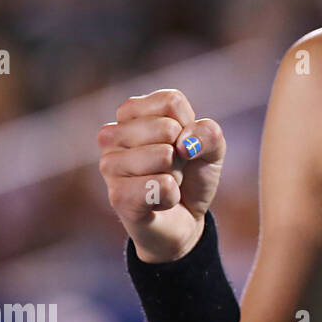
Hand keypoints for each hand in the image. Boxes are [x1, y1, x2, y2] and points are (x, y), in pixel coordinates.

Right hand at [97, 88, 226, 262]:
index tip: (182, 142)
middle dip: (183, 153)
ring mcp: (109, 165)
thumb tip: (184, 143)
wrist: (186, 220)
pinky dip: (173, 196)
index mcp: (132, 112)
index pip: (171, 101)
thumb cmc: (192, 175)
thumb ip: (208, 133)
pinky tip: (160, 202)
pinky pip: (161, 186)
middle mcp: (112, 134)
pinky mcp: (117, 196)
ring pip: (163, 156)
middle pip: (167, 127)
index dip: (189, 125)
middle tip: (173, 168)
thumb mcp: (212, 148)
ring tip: (166, 183)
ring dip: (177, 175)